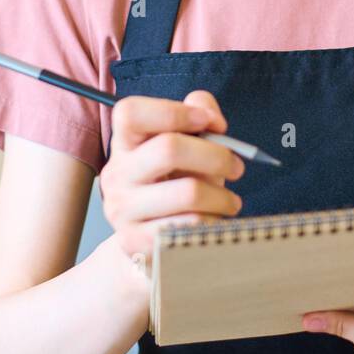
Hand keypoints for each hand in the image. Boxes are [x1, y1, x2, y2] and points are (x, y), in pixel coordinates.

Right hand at [100, 89, 244, 270]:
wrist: (153, 238)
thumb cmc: (175, 182)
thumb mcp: (187, 144)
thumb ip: (199, 113)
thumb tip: (212, 119)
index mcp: (125, 142)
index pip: (131, 113)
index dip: (174, 112)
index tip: (210, 122)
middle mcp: (117, 173)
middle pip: (168, 149)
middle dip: (216, 156)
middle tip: (237, 167)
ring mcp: (123, 209)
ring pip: (188, 192)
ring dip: (222, 196)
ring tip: (230, 201)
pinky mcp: (136, 241)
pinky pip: (190, 225)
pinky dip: (213, 222)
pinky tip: (214, 221)